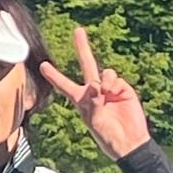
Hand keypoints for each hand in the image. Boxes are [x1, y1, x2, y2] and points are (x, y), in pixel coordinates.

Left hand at [40, 27, 150, 160]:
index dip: (54, 76)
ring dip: (104, 80)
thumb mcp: (94, 122)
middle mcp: (94, 91)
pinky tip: (113, 92)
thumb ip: (93, 103)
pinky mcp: (123, 89)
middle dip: (82, 48)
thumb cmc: (108, 137)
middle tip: (78, 30)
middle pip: (87, 65)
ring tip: (105, 93)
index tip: (42, 65)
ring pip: (103, 73)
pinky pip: (115, 79)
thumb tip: (96, 85)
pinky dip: (113, 83)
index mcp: (81, 101)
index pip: (64, 85)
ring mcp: (109, 89)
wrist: (130, 142)